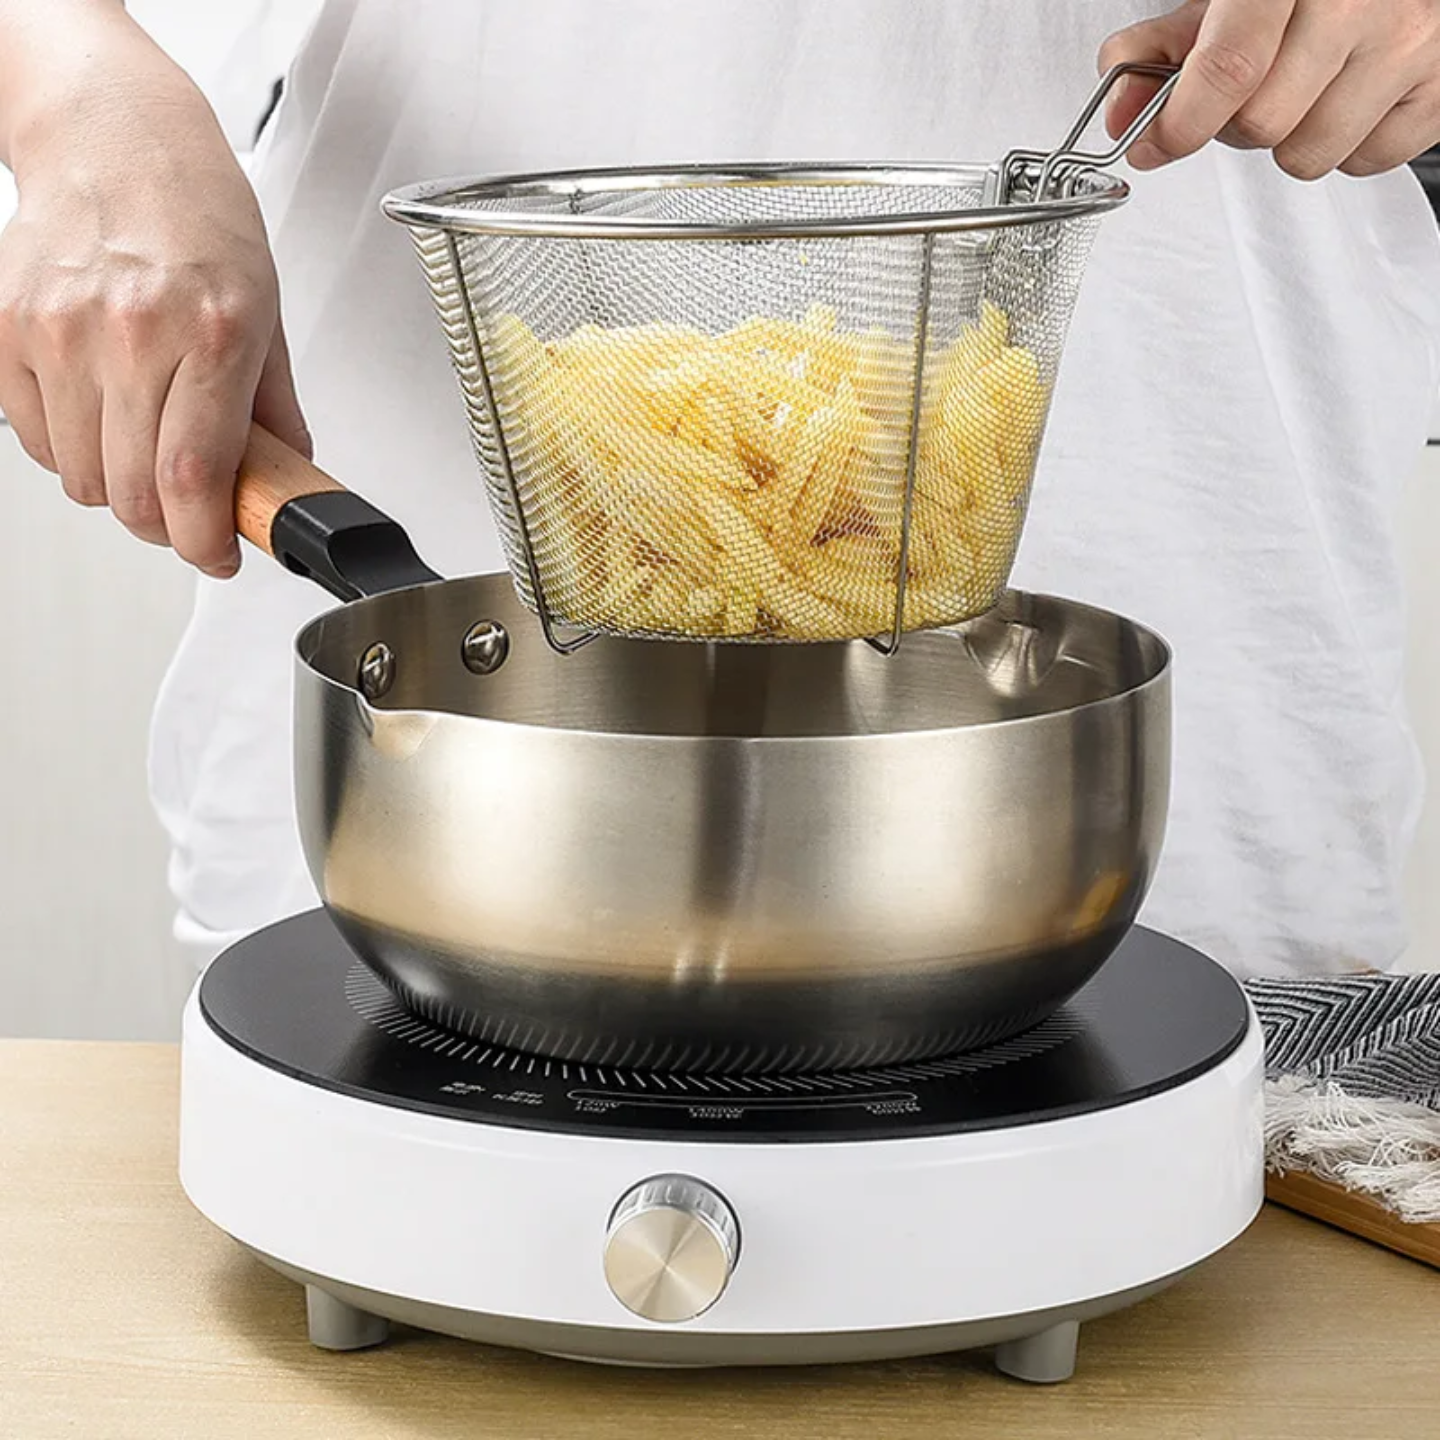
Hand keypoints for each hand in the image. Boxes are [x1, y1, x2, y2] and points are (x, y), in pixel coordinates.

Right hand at [0, 39, 307, 577]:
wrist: (116, 139)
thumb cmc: (198, 215)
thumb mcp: (267, 312)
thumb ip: (276, 410)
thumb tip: (288, 483)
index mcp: (211, 332)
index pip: (194, 476)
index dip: (204, 540)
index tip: (217, 554)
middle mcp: (131, 332)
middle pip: (132, 491)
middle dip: (166, 525)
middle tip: (187, 514)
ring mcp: (60, 331)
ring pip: (81, 476)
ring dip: (119, 489)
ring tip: (146, 451)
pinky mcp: (8, 329)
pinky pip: (34, 438)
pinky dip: (70, 451)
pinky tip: (102, 418)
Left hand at [1101, 0, 1439, 180]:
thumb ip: (1166, 49)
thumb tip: (1119, 114)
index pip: (1229, 69)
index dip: (1181, 122)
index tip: (1155, 142)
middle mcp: (1364, 0)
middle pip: (1261, 125)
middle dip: (1235, 125)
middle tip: (1248, 90)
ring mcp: (1412, 42)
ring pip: (1308, 154)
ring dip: (1289, 138)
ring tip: (1305, 87)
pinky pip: (1365, 161)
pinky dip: (1345, 143)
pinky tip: (1348, 94)